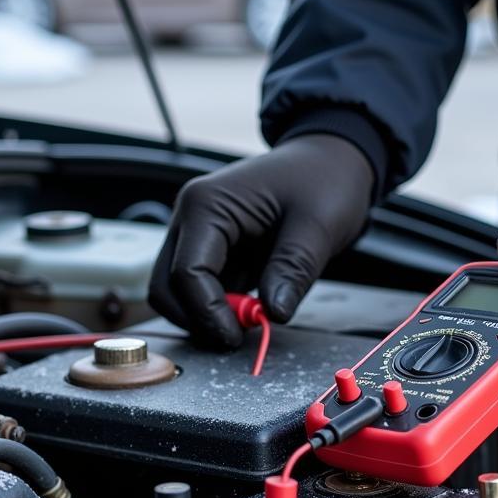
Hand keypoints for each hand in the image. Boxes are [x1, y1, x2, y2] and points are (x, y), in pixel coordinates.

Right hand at [150, 134, 373, 346]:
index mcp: (207, 204)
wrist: (331, 160)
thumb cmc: (323, 179)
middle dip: (196, 319)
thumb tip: (273, 314)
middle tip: (237, 336)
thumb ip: (292, 270)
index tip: (237, 336)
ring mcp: (198, 234)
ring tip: (251, 320)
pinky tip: (251, 308)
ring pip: (178, 292)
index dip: (208, 313)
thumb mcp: (318, 226)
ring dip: (206, 314)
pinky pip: (202, 289)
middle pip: (166, 287)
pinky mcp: (213, 249)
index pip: (187, 273)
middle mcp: (192, 217)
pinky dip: (219, 307)